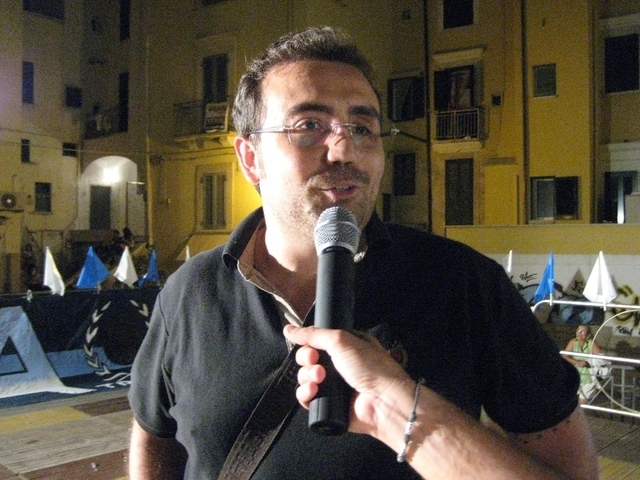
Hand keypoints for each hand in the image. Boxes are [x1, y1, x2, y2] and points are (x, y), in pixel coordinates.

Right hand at [283, 325, 412, 435]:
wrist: (384, 401)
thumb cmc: (369, 366)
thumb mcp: (341, 341)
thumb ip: (313, 334)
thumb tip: (288, 329)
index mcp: (345, 346)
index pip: (316, 341)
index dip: (308, 343)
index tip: (310, 346)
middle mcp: (339, 365)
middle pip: (308, 359)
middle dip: (307, 360)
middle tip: (315, 362)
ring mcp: (334, 386)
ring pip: (305, 377)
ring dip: (307, 376)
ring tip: (318, 379)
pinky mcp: (328, 405)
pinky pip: (307, 398)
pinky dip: (305, 394)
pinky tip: (312, 392)